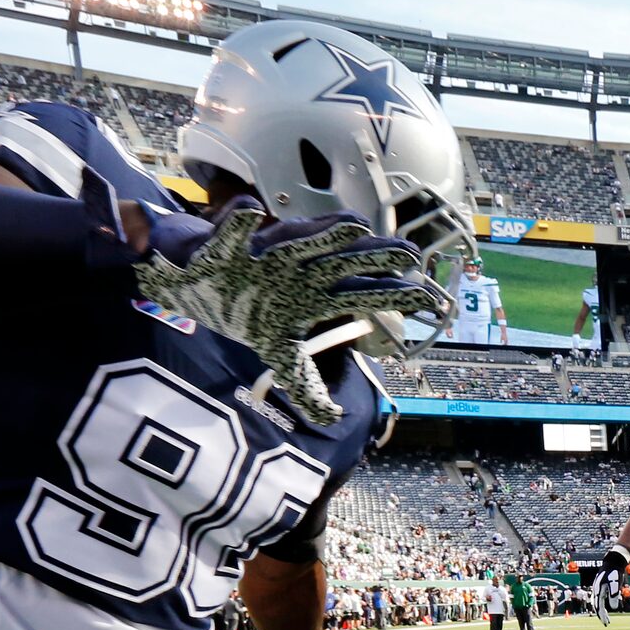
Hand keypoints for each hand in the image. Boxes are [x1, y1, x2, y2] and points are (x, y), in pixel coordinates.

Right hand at [135, 205, 445, 426]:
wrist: (198, 291)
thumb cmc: (248, 315)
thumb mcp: (282, 359)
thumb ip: (308, 389)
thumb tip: (335, 420)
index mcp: (316, 297)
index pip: (364, 294)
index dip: (395, 295)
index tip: (430, 299)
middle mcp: (299, 272)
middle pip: (345, 262)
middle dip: (376, 257)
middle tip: (413, 254)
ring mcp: (266, 256)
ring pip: (300, 241)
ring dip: (323, 234)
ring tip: (354, 229)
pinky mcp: (228, 248)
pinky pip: (230, 233)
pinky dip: (236, 223)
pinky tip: (247, 210)